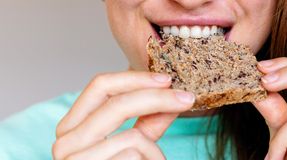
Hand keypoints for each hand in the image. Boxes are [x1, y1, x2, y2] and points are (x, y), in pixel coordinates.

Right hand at [52, 71, 193, 159]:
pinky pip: (134, 156)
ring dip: (155, 149)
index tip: (167, 79)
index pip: (99, 86)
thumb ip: (149, 120)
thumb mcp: (136, 144)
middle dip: (158, 98)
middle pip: (116, 103)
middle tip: (187, 98)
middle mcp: (65, 141)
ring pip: (132, 136)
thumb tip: (173, 96)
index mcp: (73, 126)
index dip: (136, 78)